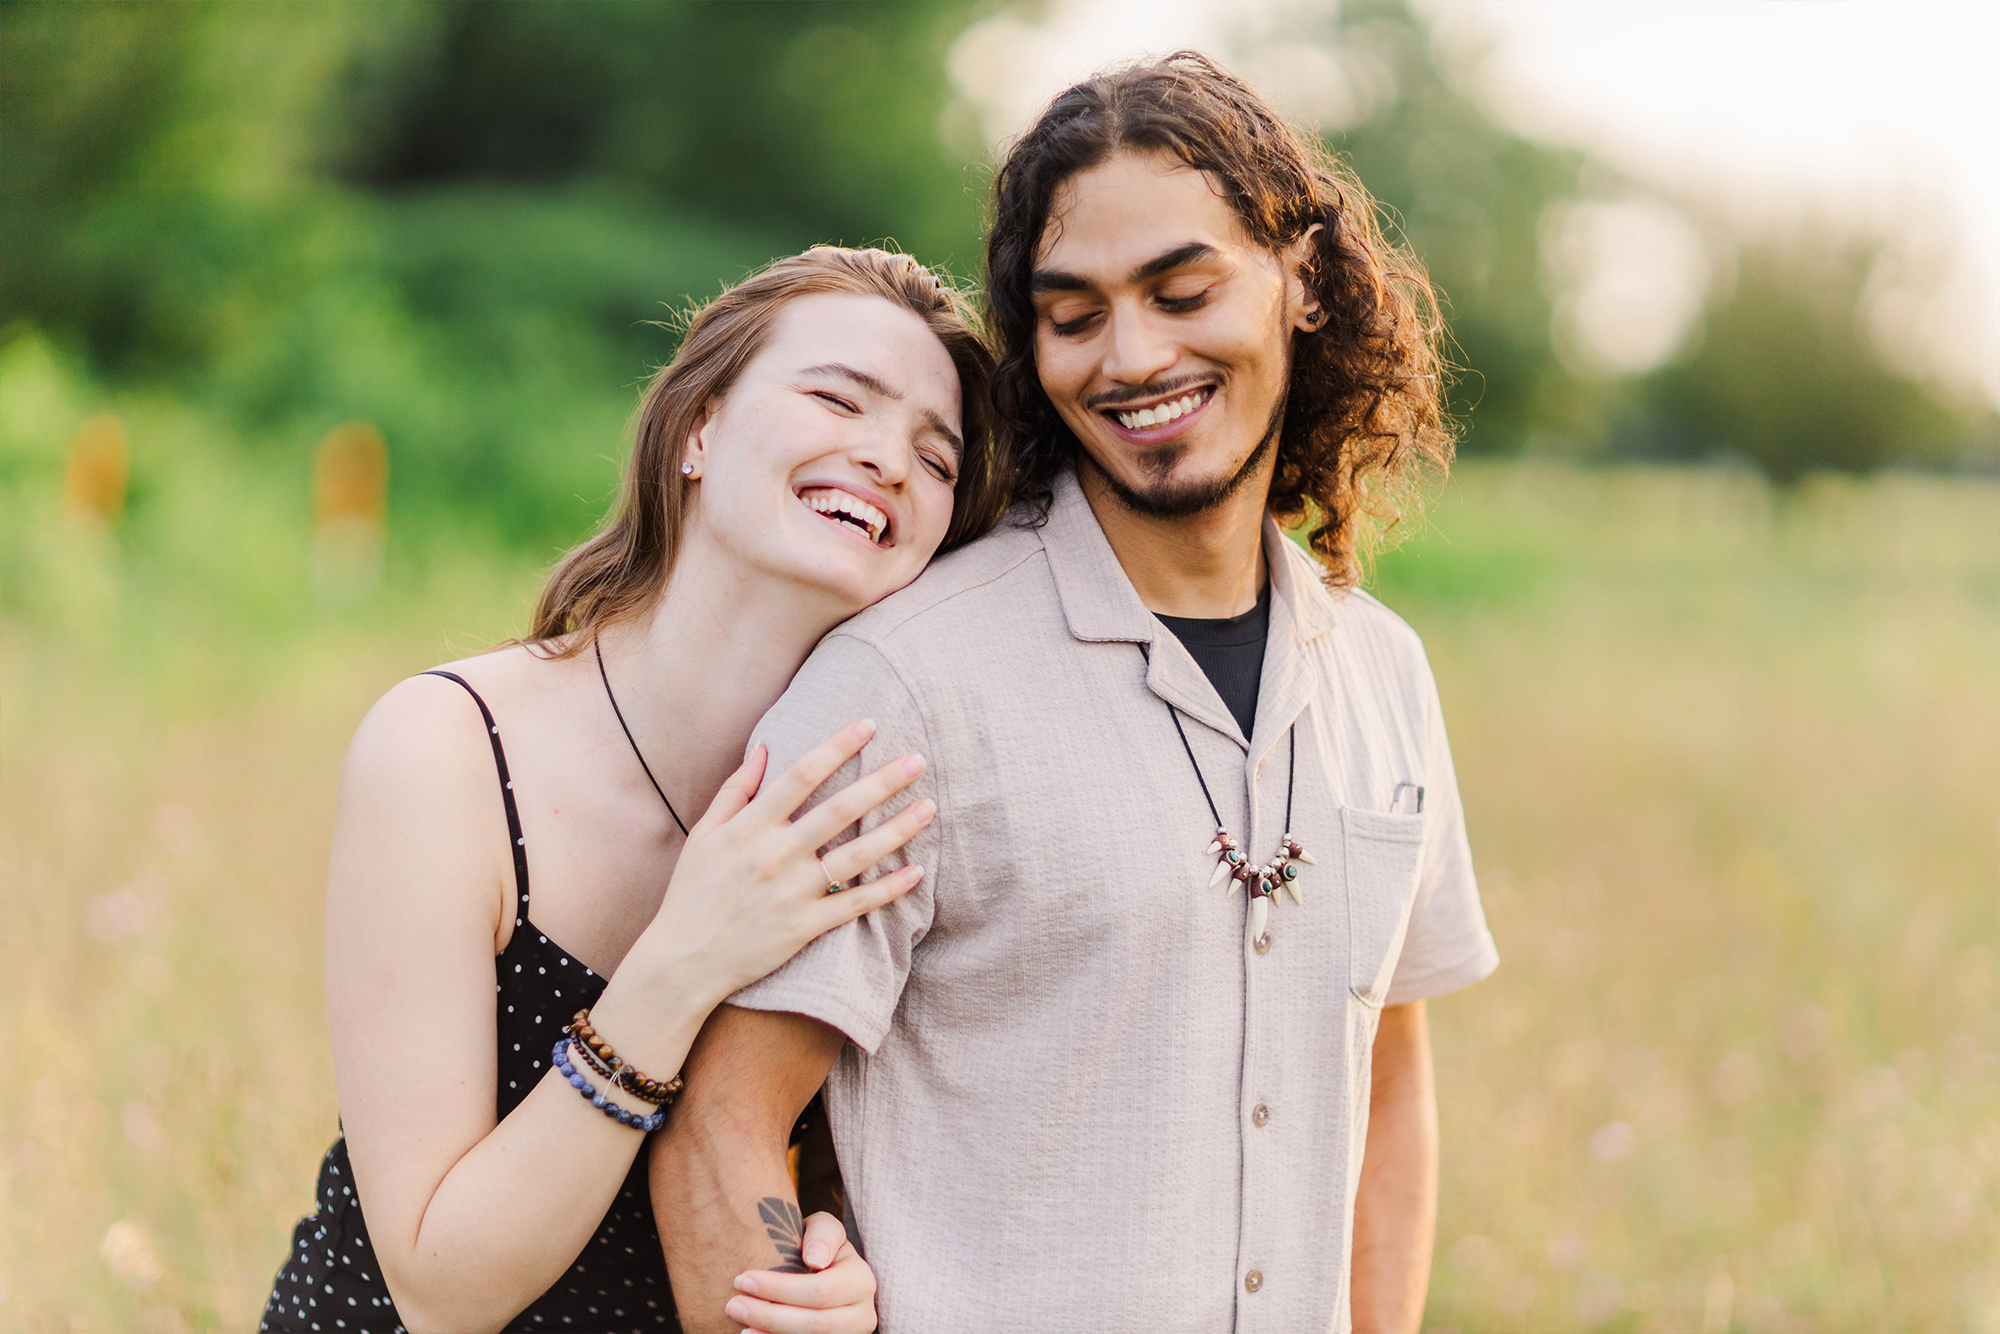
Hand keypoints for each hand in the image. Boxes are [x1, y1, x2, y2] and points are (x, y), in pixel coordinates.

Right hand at [632, 719, 931, 1003]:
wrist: (682, 961)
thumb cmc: (691, 893)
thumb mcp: (703, 835)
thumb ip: (735, 790)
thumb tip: (765, 749)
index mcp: (749, 828)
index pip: (801, 776)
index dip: (836, 747)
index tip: (868, 724)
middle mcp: (773, 855)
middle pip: (838, 810)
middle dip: (881, 782)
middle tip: (917, 760)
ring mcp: (791, 893)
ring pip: (855, 856)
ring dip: (896, 830)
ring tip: (928, 807)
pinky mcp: (803, 927)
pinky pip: (854, 904)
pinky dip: (887, 889)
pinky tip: (916, 871)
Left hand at [724, 1212, 876, 1333]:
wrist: (822, 1275)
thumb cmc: (816, 1248)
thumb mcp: (823, 1230)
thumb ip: (822, 1233)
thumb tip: (815, 1259)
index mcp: (861, 1281)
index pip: (820, 1291)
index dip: (779, 1289)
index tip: (742, 1279)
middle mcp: (863, 1315)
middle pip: (816, 1324)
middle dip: (770, 1316)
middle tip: (733, 1305)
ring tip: (740, 1326)